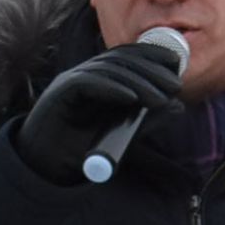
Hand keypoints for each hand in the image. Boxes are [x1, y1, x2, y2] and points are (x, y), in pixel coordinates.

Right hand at [15, 41, 183, 185]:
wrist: (46, 168)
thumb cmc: (81, 150)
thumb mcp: (122, 134)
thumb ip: (147, 119)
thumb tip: (178, 106)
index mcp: (99, 79)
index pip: (127, 57)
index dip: (152, 55)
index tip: (176, 64)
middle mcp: (85, 75)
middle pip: (120, 60)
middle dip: (151, 69)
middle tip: (175, 85)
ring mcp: (71, 81)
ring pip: (108, 71)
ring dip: (138, 83)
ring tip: (160, 98)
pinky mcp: (61, 94)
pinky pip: (88, 84)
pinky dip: (111, 89)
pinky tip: (131, 99)